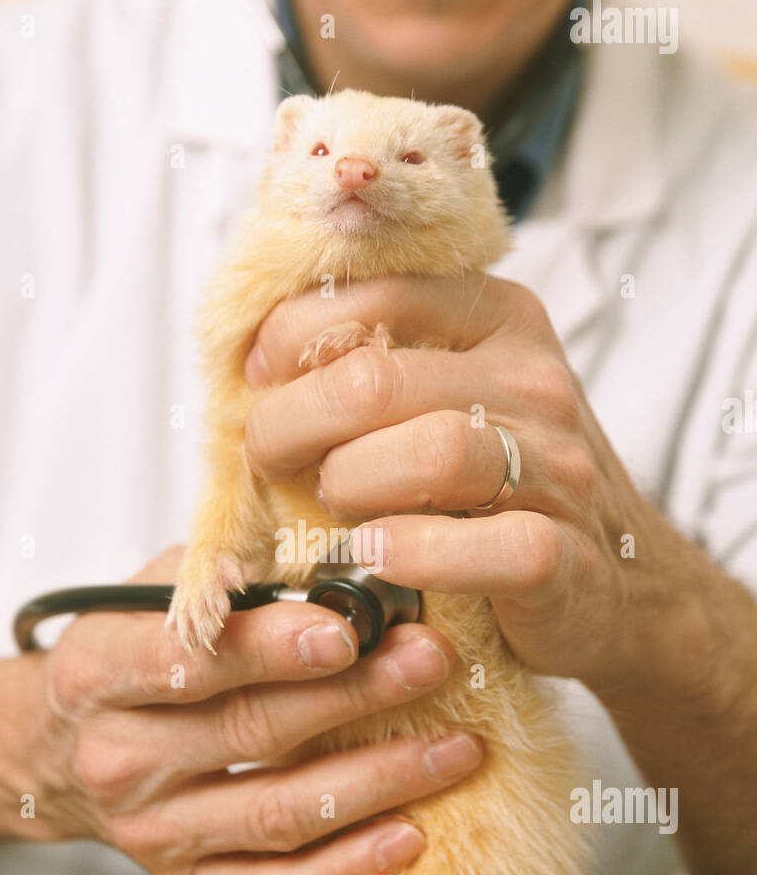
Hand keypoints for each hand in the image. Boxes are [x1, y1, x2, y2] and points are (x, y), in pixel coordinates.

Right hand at [41, 547, 482, 874]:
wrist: (58, 751)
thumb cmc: (129, 652)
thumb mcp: (149, 594)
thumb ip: (223, 574)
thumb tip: (328, 554)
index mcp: (98, 672)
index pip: (187, 662)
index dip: (270, 648)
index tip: (349, 629)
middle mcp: (118, 759)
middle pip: (249, 732)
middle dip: (354, 697)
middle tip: (432, 662)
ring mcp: (152, 832)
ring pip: (275, 816)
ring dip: (375, 782)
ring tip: (455, 748)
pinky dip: (344, 871)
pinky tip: (410, 838)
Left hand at [245, 273, 676, 689]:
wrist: (618, 582)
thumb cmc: (499, 487)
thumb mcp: (449, 398)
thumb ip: (377, 365)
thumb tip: (257, 358)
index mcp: (496, 319)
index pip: (375, 293)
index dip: (290, 337)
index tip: (259, 381)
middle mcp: (533, 380)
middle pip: (381, 381)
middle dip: (293, 423)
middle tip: (269, 459)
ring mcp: (558, 467)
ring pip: (437, 451)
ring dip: (350, 484)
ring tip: (330, 510)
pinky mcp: (567, 556)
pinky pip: (491, 545)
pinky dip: (417, 553)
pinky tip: (376, 556)